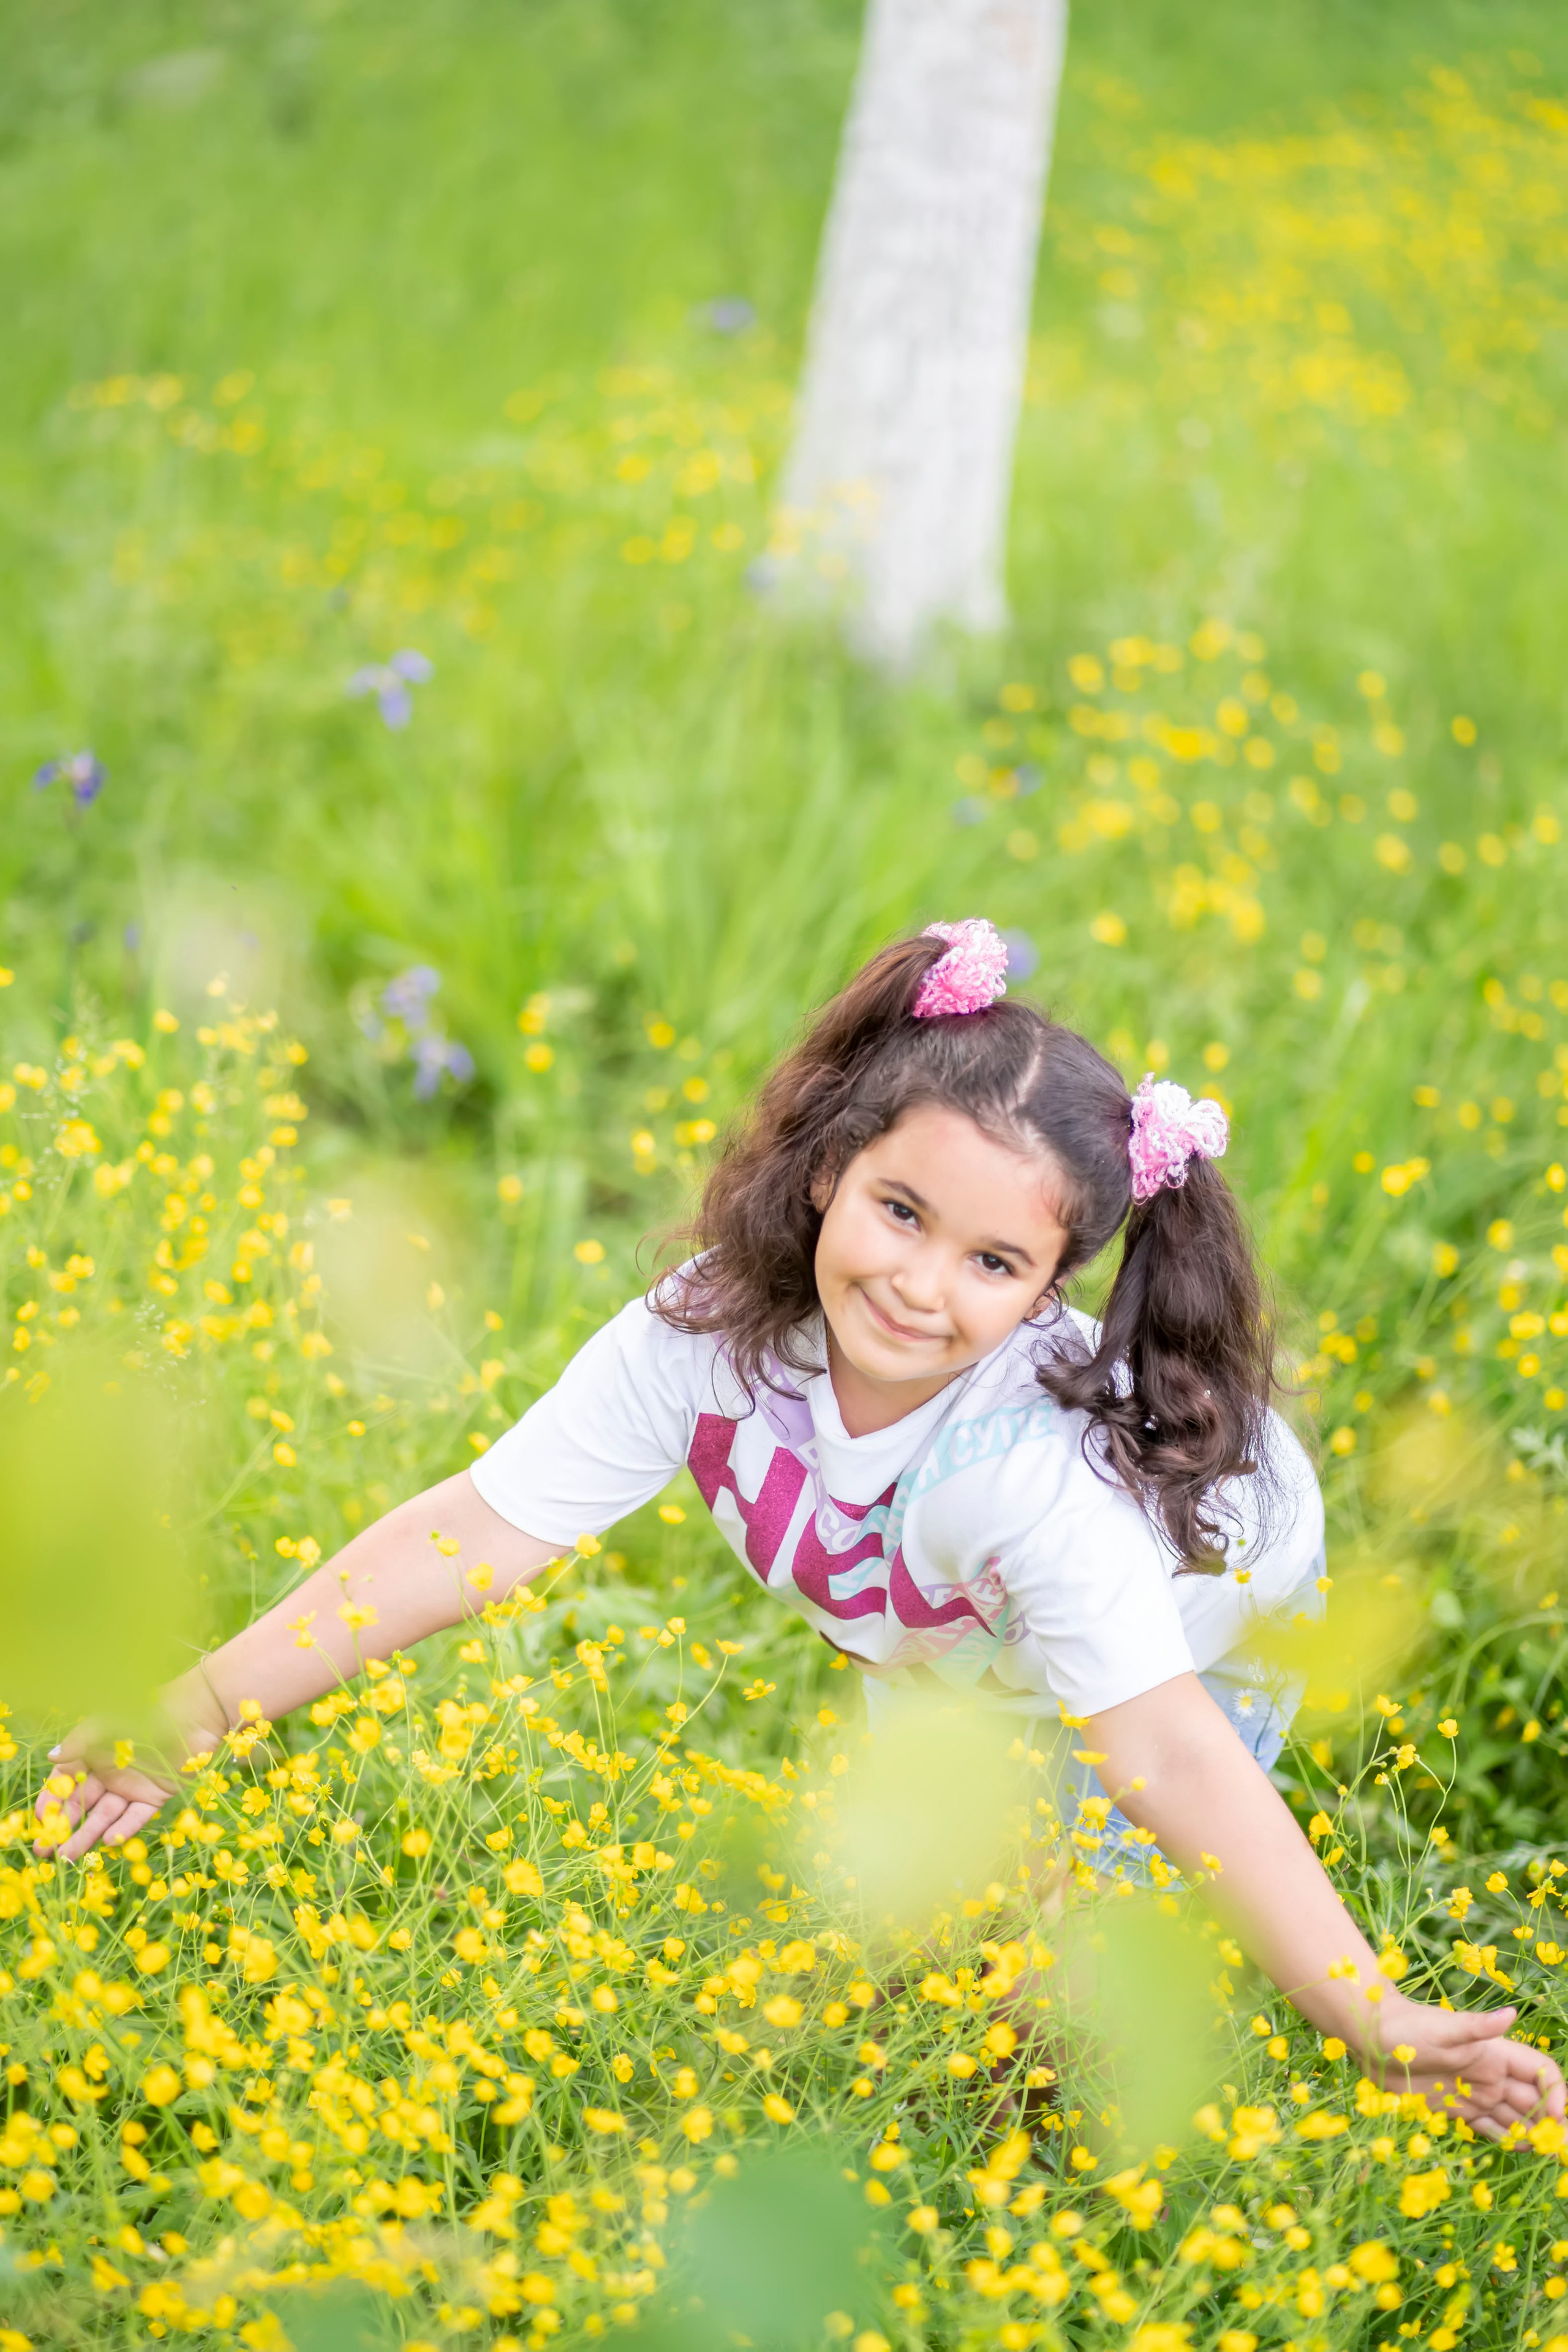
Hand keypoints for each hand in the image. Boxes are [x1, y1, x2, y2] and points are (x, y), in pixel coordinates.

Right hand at [33, 1709, 222, 1862]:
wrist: (196, 1713)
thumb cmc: (147, 1711)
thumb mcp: (107, 1723)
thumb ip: (79, 1741)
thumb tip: (51, 1757)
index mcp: (93, 1754)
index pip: (65, 1783)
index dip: (50, 1803)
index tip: (39, 1823)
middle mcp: (109, 1773)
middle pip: (81, 1805)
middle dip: (62, 1828)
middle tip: (43, 1851)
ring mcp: (132, 1786)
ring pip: (104, 1816)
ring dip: (86, 1836)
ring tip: (66, 1858)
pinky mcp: (155, 1795)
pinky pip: (135, 1817)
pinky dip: (123, 1829)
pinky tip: (108, 1842)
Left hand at [1363, 1991, 1565, 2139]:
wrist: (1372, 2039)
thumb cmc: (1408, 2028)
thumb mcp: (1443, 2028)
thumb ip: (1478, 2027)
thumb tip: (1510, 2013)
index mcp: (1495, 2053)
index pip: (1540, 2072)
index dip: (1555, 2093)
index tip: (1554, 2117)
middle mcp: (1491, 2075)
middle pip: (1534, 2100)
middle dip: (1551, 2122)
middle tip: (1562, 2150)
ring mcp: (1476, 2094)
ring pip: (1515, 2117)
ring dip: (1534, 2133)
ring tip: (1550, 2155)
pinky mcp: (1458, 2110)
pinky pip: (1490, 2128)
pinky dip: (1508, 2139)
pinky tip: (1523, 2151)